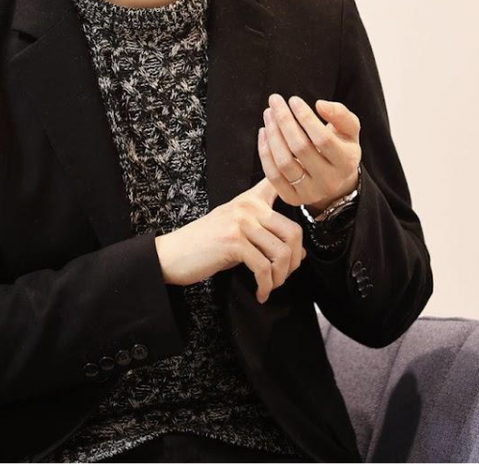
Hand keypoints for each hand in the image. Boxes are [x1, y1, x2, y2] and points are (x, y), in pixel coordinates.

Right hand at [153, 178, 307, 303]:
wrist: (172, 254)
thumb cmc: (207, 245)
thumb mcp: (238, 232)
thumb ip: (267, 235)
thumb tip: (300, 253)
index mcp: (250, 199)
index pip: (278, 184)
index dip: (298, 191)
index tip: (306, 209)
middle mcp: (248, 206)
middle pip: (294, 231)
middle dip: (294, 261)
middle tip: (283, 275)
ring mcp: (241, 223)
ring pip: (282, 252)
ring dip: (280, 277)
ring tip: (270, 286)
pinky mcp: (233, 243)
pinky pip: (264, 267)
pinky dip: (266, 285)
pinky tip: (261, 293)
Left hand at [258, 94, 361, 214]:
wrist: (337, 181)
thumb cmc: (341, 147)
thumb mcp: (350, 130)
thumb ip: (340, 114)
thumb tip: (320, 104)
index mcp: (346, 163)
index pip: (322, 139)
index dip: (305, 118)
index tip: (293, 100)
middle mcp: (329, 181)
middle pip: (300, 148)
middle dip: (284, 121)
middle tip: (275, 101)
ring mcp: (310, 193)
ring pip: (284, 162)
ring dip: (272, 135)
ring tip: (268, 114)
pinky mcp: (292, 198)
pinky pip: (272, 175)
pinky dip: (264, 152)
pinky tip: (264, 132)